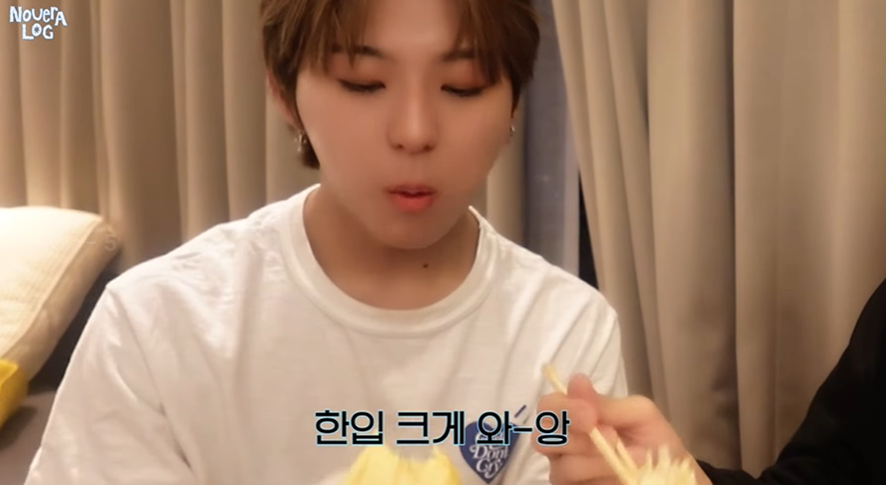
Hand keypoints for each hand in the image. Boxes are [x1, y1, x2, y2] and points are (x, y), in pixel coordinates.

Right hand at [533, 375, 711, 484]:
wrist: (672, 474)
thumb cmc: (653, 439)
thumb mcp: (639, 414)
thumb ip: (607, 403)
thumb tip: (576, 382)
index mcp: (574, 416)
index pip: (548, 406)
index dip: (563, 408)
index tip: (591, 414)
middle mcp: (563, 443)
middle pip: (543, 437)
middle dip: (578, 437)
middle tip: (611, 438)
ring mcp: (566, 471)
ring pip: (562, 467)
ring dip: (598, 461)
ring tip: (630, 459)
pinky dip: (600, 479)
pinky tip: (621, 475)